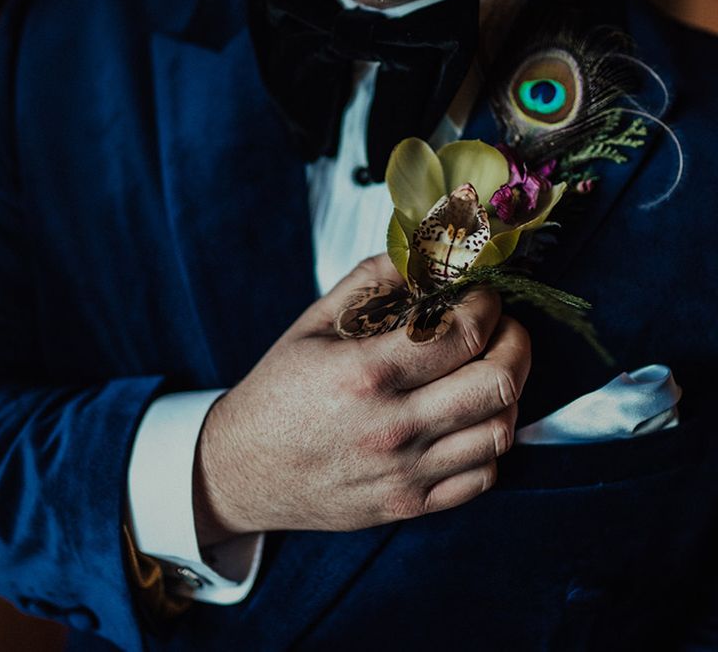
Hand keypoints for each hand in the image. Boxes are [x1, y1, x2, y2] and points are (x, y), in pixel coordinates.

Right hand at [195, 255, 530, 542]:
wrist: (242, 469)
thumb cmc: (278, 391)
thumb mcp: (313, 324)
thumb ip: (371, 281)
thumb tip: (426, 253)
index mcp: (365, 373)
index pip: (462, 334)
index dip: (488, 306)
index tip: (483, 297)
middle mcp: (392, 427)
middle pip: (498, 383)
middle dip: (516, 343)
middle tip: (504, 329)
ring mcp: (404, 473)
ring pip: (500, 431)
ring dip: (508, 392)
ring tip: (488, 371)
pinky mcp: (409, 504)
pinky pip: (483, 476)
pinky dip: (489, 441)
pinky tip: (470, 419)